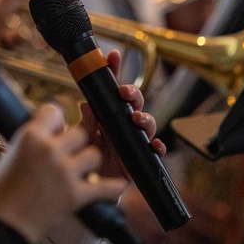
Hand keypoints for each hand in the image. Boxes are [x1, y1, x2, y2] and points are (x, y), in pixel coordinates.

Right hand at [0, 104, 128, 243]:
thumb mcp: (9, 153)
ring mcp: (65, 173)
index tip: (56, 128)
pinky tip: (117, 183)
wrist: (3, 225)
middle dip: (75, 142)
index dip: (56, 121)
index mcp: (30, 137)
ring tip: (81, 169)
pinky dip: (112, 187)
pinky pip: (105, 187)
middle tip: (69, 151)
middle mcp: (50, 151)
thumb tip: (50, 128)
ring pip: (94, 154)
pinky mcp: (76, 196)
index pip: (55, 111)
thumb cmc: (0, 191)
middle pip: (80, 132)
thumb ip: (32, 138)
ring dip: (89, 161)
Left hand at [79, 49, 165, 180]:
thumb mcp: (85, 139)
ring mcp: (136, 139)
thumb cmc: (90, 159)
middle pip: (136, 102)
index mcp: (110, 114)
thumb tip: (85, 105)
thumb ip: (87, 123)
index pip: (113, 89)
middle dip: (133, 93)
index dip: (114, 71)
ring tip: (137, 118)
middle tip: (124, 92)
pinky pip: (155, 151)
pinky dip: (158, 147)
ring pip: (148, 123)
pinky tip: (155, 145)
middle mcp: (125, 124)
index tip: (112, 55)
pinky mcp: (142, 158)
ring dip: (145, 117)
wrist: (94, 188)